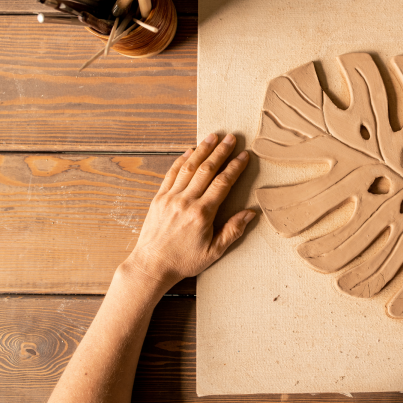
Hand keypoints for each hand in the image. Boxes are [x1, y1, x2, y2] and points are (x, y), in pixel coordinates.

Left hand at [126, 133, 254, 287]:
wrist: (151, 265)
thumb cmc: (184, 261)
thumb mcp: (214, 251)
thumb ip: (233, 230)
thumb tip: (250, 213)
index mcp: (202, 214)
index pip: (223, 183)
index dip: (235, 167)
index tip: (244, 155)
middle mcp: (186, 201)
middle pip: (207, 169)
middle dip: (221, 151)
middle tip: (231, 137)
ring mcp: (170, 198)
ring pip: (189, 167)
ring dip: (202, 149)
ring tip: (213, 136)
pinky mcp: (159, 198)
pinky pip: (171, 174)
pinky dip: (181, 160)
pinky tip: (189, 151)